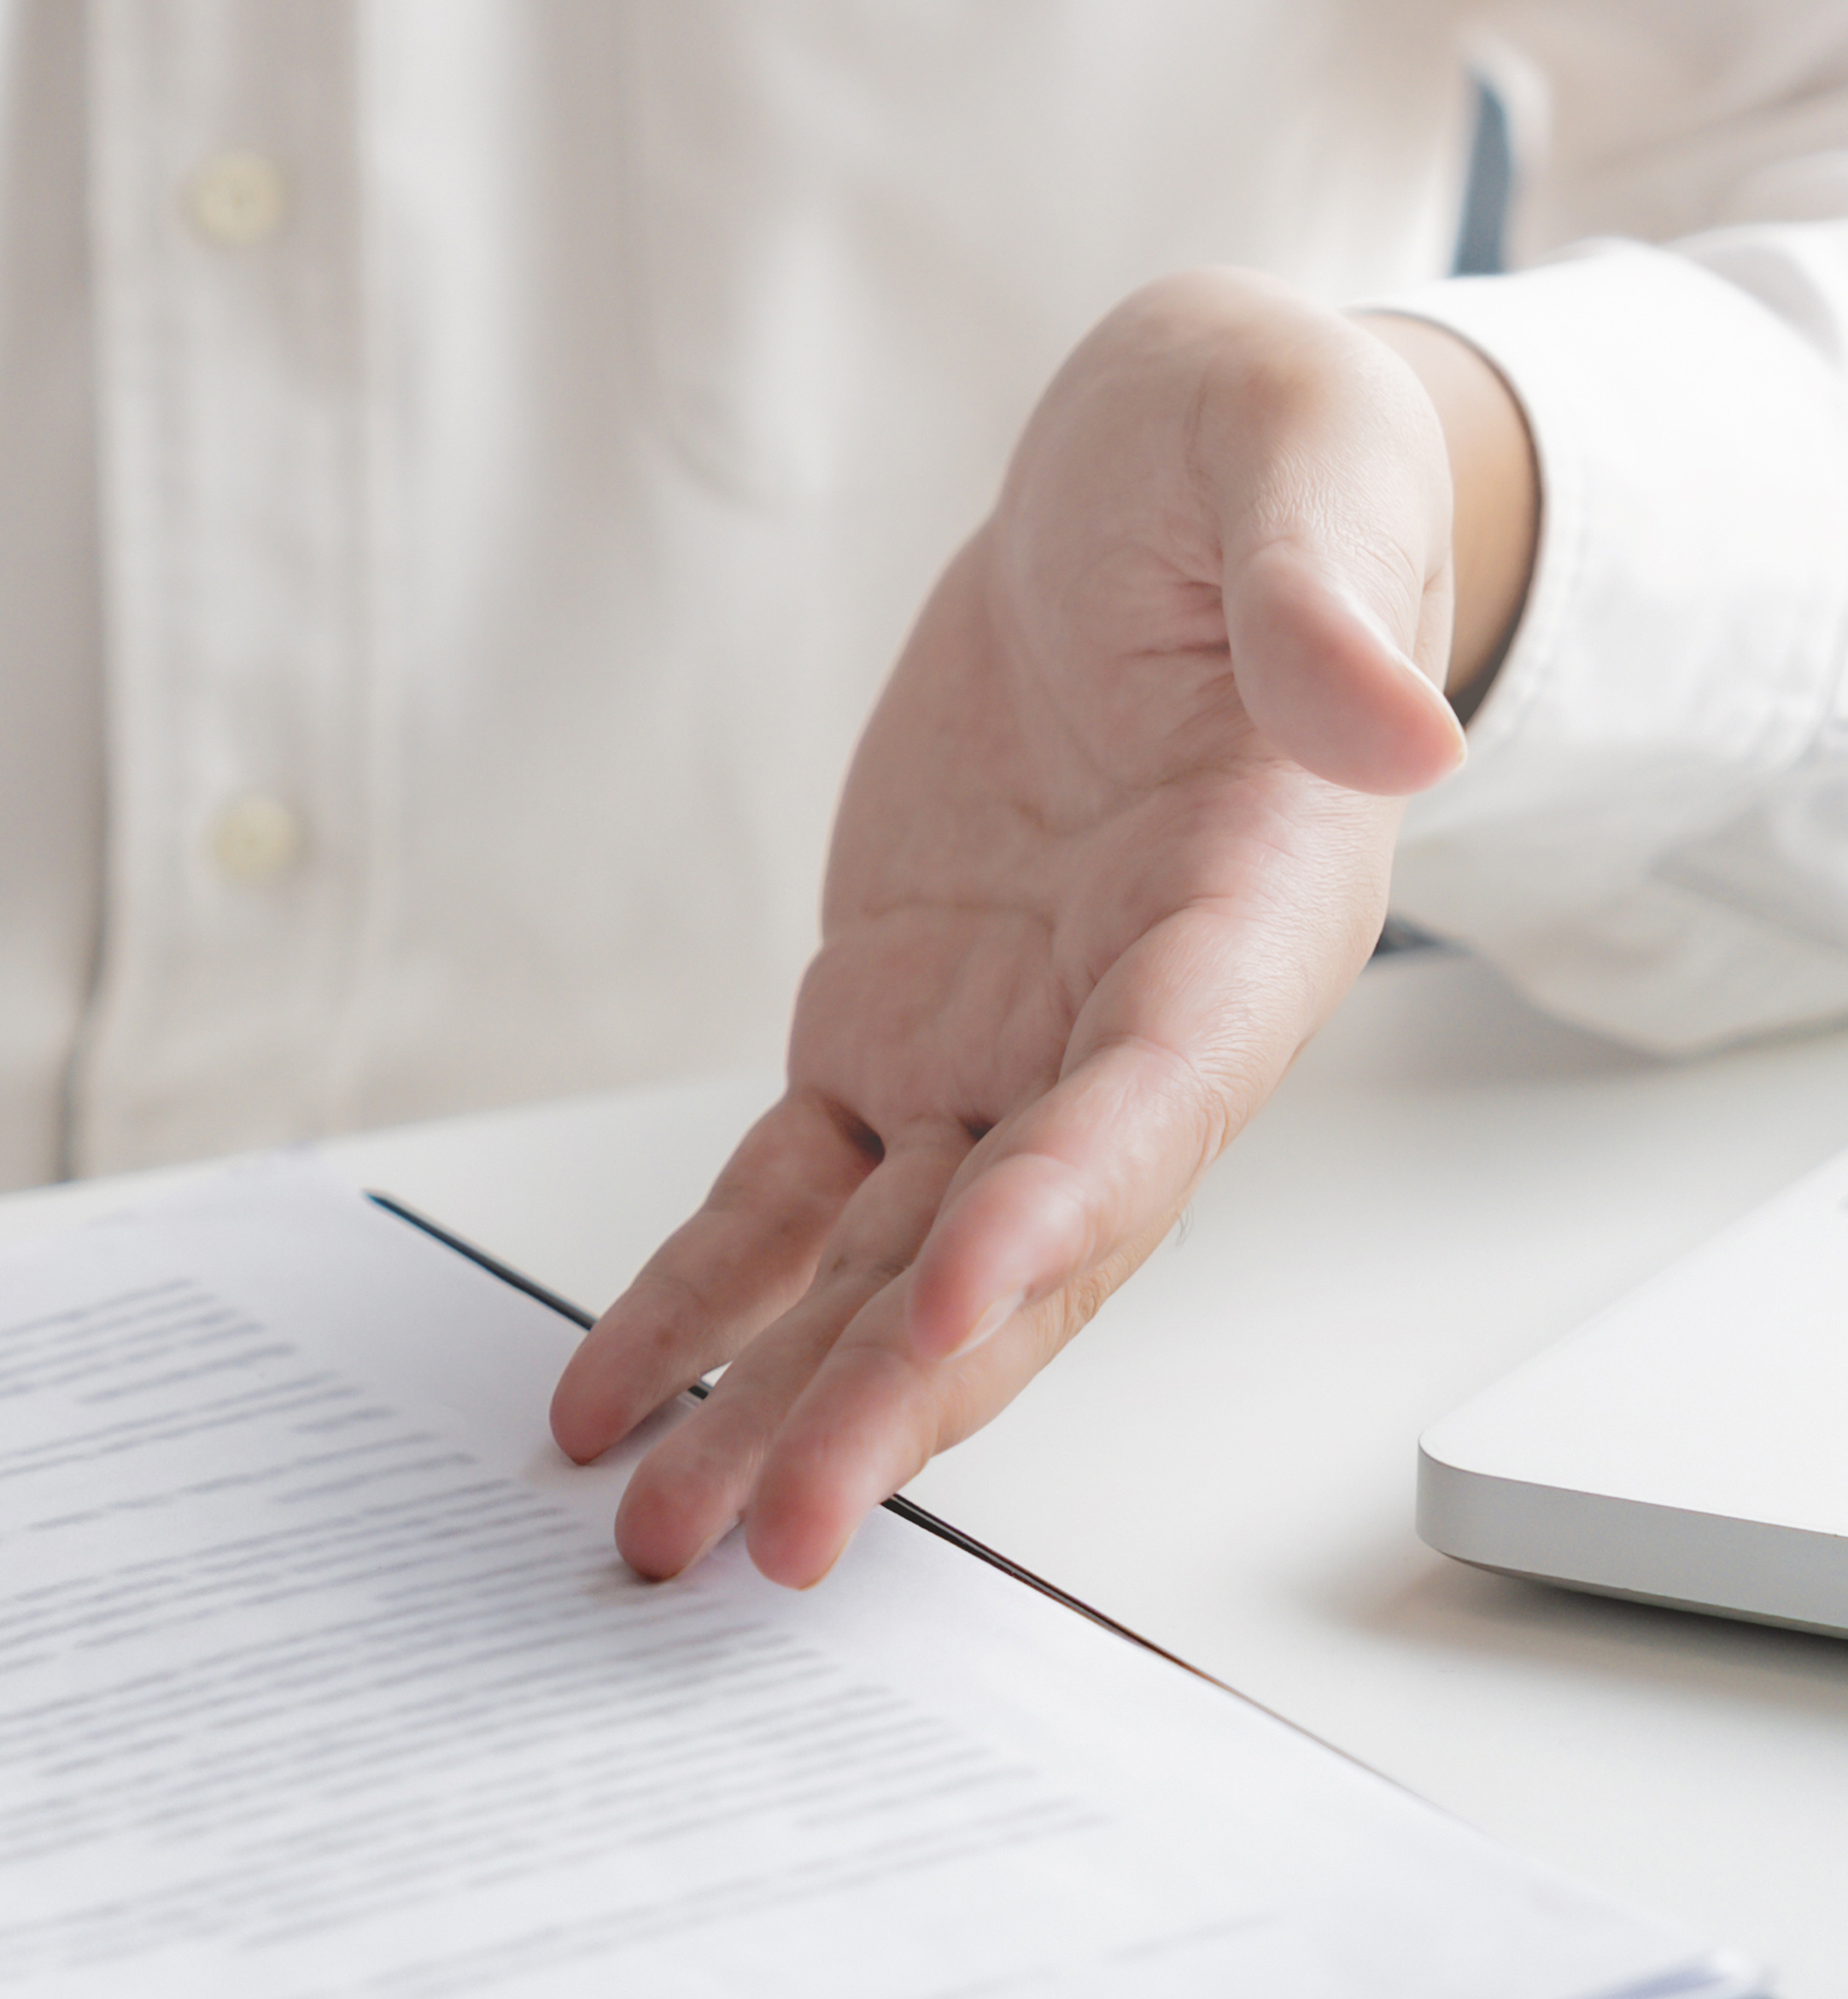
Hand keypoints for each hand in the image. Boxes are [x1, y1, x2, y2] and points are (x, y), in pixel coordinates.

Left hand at [551, 272, 1532, 1583]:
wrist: (1154, 480)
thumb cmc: (1250, 464)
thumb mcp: (1293, 463)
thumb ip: (1320, 603)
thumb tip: (1387, 715)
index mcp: (1253, 914)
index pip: (1153, 1096)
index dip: (1059, 1209)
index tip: (946, 1307)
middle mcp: (1134, 1026)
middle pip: (1014, 1252)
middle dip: (899, 1398)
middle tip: (781, 1535)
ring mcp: (1006, 1047)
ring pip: (885, 1268)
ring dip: (778, 1403)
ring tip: (659, 1535)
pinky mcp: (894, 1029)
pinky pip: (785, 1198)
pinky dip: (699, 1296)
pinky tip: (612, 1402)